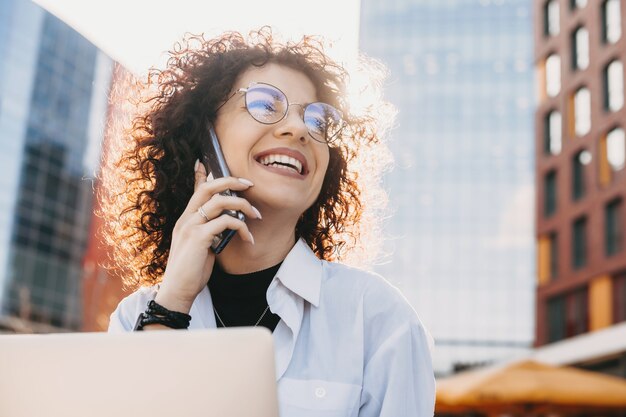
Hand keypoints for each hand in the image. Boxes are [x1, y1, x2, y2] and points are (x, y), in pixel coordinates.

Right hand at [154, 160, 260, 313]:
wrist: (178, 290)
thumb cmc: (191, 271)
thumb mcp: (200, 247)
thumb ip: (209, 232)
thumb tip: (226, 224)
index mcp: (186, 219)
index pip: (196, 191)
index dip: (202, 174)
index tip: (206, 162)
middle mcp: (186, 218)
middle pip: (209, 188)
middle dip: (231, 181)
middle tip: (249, 184)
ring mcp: (191, 226)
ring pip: (221, 202)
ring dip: (244, 206)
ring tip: (257, 216)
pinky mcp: (199, 237)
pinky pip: (226, 222)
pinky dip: (242, 228)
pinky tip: (249, 239)